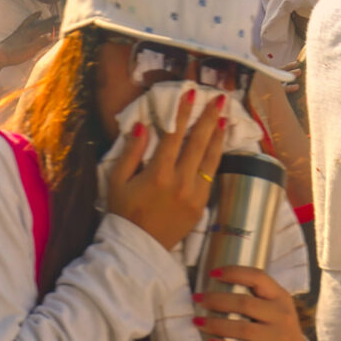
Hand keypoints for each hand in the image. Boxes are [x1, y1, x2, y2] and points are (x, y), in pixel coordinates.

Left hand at [0, 12, 59, 69]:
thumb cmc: (14, 54)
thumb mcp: (30, 50)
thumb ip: (42, 43)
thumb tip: (54, 36)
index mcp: (31, 33)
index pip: (46, 28)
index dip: (56, 26)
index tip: (64, 24)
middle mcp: (26, 30)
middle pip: (41, 23)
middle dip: (50, 21)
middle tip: (58, 17)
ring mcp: (20, 31)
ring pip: (32, 22)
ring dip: (39, 19)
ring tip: (42, 14)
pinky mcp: (15, 35)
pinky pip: (24, 24)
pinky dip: (29, 20)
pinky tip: (29, 22)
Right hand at [104, 90, 226, 250]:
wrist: (139, 246)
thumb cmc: (123, 211)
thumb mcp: (117, 180)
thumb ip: (131, 152)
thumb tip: (141, 125)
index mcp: (158, 174)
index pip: (173, 135)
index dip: (182, 112)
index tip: (190, 93)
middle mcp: (180, 182)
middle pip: (198, 143)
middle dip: (208, 118)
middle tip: (218, 99)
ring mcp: (194, 195)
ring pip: (210, 159)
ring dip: (217, 136)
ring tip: (223, 118)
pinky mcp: (201, 205)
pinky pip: (211, 176)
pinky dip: (216, 158)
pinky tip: (218, 146)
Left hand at [196, 265, 311, 340]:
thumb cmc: (276, 328)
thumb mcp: (275, 307)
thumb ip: (255, 296)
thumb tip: (213, 283)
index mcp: (280, 297)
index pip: (258, 277)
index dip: (234, 272)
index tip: (212, 273)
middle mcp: (282, 315)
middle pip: (245, 303)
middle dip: (216, 300)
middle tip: (197, 299)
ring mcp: (278, 338)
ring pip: (242, 328)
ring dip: (216, 324)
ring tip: (197, 321)